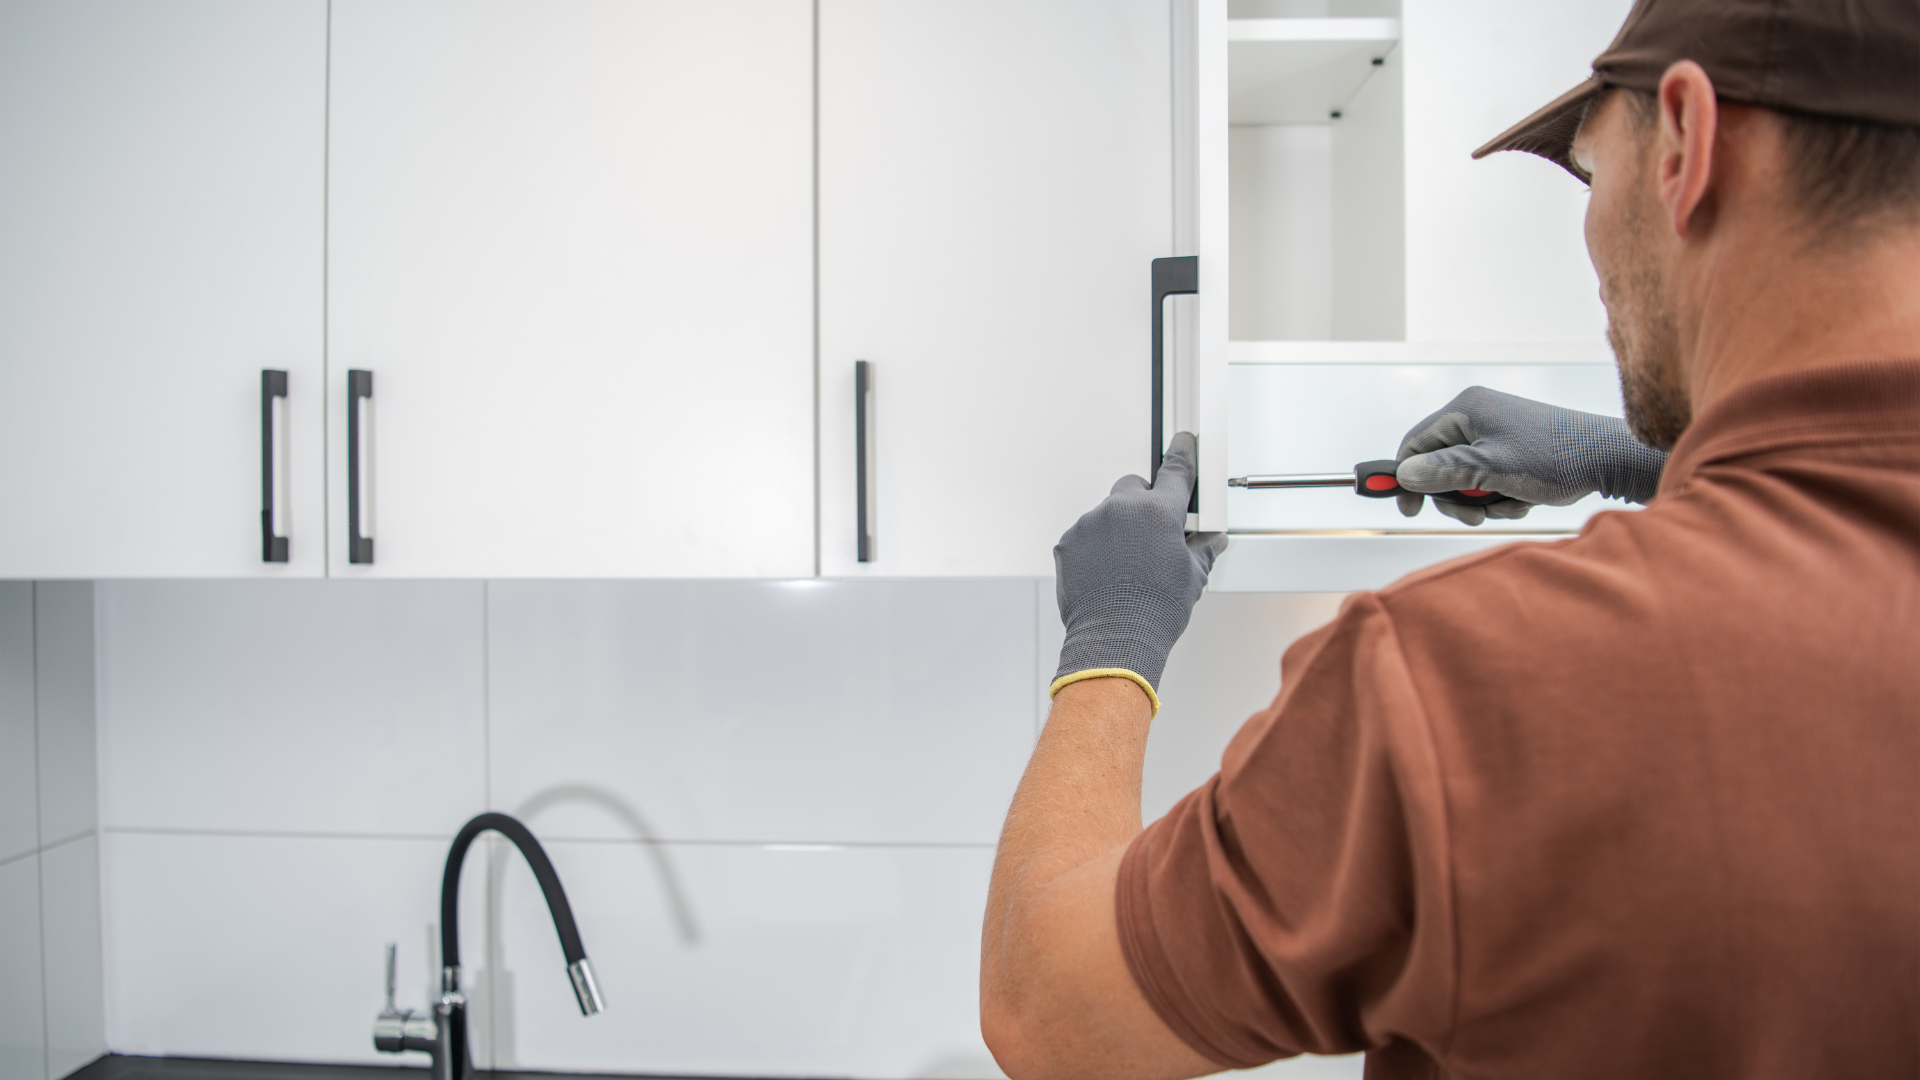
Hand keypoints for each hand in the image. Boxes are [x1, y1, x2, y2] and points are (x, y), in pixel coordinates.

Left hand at [1051, 432, 1227, 710]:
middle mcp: (1122, 510)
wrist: (1114, 641)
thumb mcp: (1192, 579)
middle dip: (1144, 503)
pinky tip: (1105, 571)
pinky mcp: (1068, 541)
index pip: (1175, 472)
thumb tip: (1212, 542)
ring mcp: (1091, 524)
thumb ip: (1202, 550)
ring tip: (1125, 565)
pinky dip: (1095, 545)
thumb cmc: (1153, 613)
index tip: (1182, 442)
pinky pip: (1085, 532)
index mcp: (1159, 513)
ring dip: (1117, 527)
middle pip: (1135, 486)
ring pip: (1108, 511)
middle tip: (1150, 535)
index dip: (1182, 455)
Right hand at [1394, 386, 1667, 525]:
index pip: (1416, 442)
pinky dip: (1499, 495)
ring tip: (1508, 504)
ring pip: (1465, 476)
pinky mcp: (1512, 448)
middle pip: (1439, 463)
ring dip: (1481, 499)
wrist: (1608, 459)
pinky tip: (1521, 499)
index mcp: (1467, 409)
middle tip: (1472, 515)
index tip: (1407, 507)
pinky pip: (1487, 477)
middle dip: (1455, 495)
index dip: (1406, 477)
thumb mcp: (1490, 469)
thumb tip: (1405, 474)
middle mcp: (1478, 415)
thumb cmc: (1556, 457)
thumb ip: (1443, 471)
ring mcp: (1496, 432)